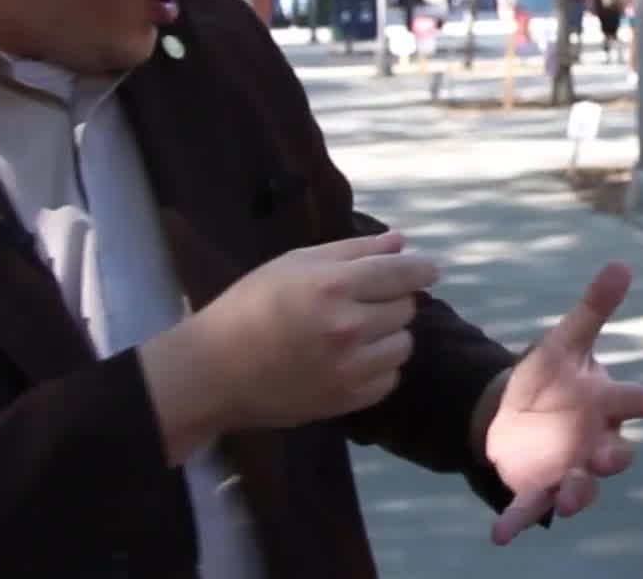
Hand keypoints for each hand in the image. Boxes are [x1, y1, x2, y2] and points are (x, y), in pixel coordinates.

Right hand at [142, 232, 438, 461]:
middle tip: (365, 302)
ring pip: (404, 344)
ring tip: (359, 332)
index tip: (427, 269)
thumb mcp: (294, 264)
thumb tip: (401, 242)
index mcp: (333, 286)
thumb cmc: (250, 307)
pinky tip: (352, 359)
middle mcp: (348, 327)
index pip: (403, 273)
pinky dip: (379, 368)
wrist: (215, 371)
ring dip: (389, 335)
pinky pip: (389, 378)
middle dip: (393, 300)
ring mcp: (350, 368)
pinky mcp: (348, 400)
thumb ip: (353, 251)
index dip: (421, 269)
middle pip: (406, 307)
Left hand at [484, 262, 642, 544]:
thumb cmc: (553, 377)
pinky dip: (516, 523)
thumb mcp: (565, 341)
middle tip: (605, 456)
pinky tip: (500, 536)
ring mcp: (567, 469)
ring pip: (581, 488)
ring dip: (575, 494)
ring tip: (565, 500)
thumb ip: (594, 308)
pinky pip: (530, 509)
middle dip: (612, 458)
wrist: (518, 413)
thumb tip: (621, 263)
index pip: (630, 401)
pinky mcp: (537, 489)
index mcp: (603, 403)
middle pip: (613, 454)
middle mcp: (594, 442)